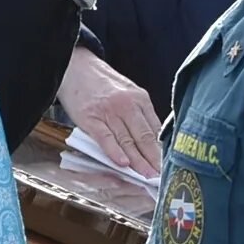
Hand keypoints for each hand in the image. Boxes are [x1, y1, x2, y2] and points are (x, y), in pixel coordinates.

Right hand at [59, 49, 162, 174]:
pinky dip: (114, 152)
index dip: (162, 150)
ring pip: (127, 140)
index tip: (168, 165)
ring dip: (138, 161)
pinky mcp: (91, 118)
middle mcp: (127, 104)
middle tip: (161, 176)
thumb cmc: (102, 82)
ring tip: (147, 176)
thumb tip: (152, 139)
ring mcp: (109, 112)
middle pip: (144, 137)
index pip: (155, 129)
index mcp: (140, 98)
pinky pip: (105, 138)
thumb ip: (139, 113)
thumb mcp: (128, 91)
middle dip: (154, 159)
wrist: (75, 67)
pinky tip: (123, 163)